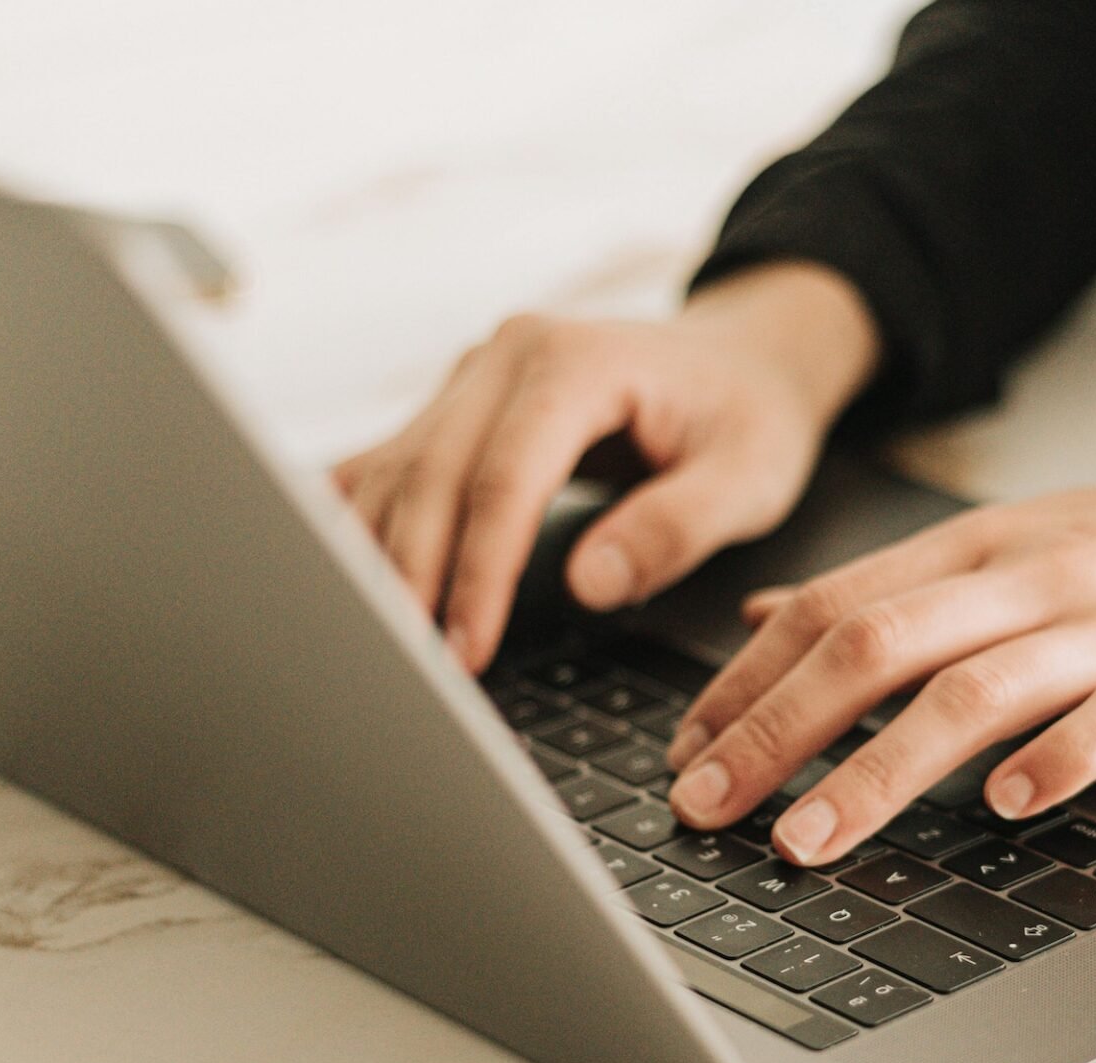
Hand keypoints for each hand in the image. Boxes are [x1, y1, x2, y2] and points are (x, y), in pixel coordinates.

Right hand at [333, 262, 878, 671]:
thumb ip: (676, 527)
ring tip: (377, 651)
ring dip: (374, 561)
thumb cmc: (749, 416)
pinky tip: (347, 591)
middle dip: (412, 579)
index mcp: (577, 361)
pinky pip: (388, 468)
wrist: (741, 360)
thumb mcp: (749, 477)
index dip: (479, 569)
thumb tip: (587, 583)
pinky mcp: (454, 408)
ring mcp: (471, 378)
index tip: (467, 651)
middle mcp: (507, 355)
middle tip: (409, 673)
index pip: (505, 475)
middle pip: (430, 473)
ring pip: (393, 472)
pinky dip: (363, 530)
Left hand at [666, 382, 1095, 865]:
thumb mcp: (1020, 540)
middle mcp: (1034, 577)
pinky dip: (1056, 761)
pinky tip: (1007, 808)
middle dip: (775, 730)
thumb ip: (898, 582)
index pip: (837, 607)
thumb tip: (770, 616)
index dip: (749, 682)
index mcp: (984, 545)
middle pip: (878, 646)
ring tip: (806, 839)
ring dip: (875, 771)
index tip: (687, 748)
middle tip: (705, 802)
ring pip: (973, 691)